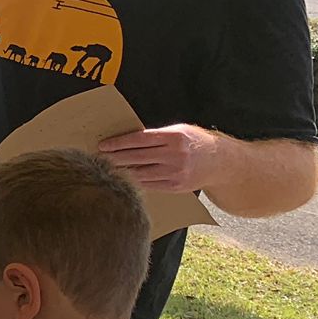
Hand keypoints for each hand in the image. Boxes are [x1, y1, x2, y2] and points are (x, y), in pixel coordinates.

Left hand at [97, 125, 221, 192]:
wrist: (220, 162)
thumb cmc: (195, 143)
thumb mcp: (178, 132)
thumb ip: (155, 136)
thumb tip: (125, 141)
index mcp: (174, 138)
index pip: (139, 140)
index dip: (119, 143)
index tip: (102, 145)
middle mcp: (175, 155)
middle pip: (136, 158)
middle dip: (114, 158)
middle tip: (97, 158)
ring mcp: (175, 173)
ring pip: (140, 174)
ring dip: (120, 172)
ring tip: (105, 169)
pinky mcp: (174, 187)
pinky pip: (148, 185)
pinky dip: (133, 182)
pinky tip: (121, 179)